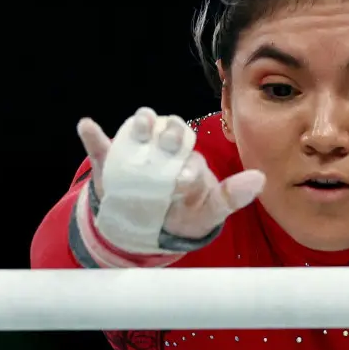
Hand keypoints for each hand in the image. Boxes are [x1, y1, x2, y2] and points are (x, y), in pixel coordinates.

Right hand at [76, 108, 265, 249]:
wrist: (148, 224)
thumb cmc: (184, 214)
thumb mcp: (207, 211)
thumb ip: (231, 197)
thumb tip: (261, 179)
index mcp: (189, 159)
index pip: (193, 155)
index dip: (189, 165)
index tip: (185, 180)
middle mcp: (165, 150)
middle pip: (169, 133)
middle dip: (169, 135)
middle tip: (169, 144)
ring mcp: (137, 154)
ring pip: (140, 131)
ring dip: (140, 125)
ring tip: (140, 124)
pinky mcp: (111, 162)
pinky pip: (101, 146)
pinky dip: (93, 136)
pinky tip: (87, 126)